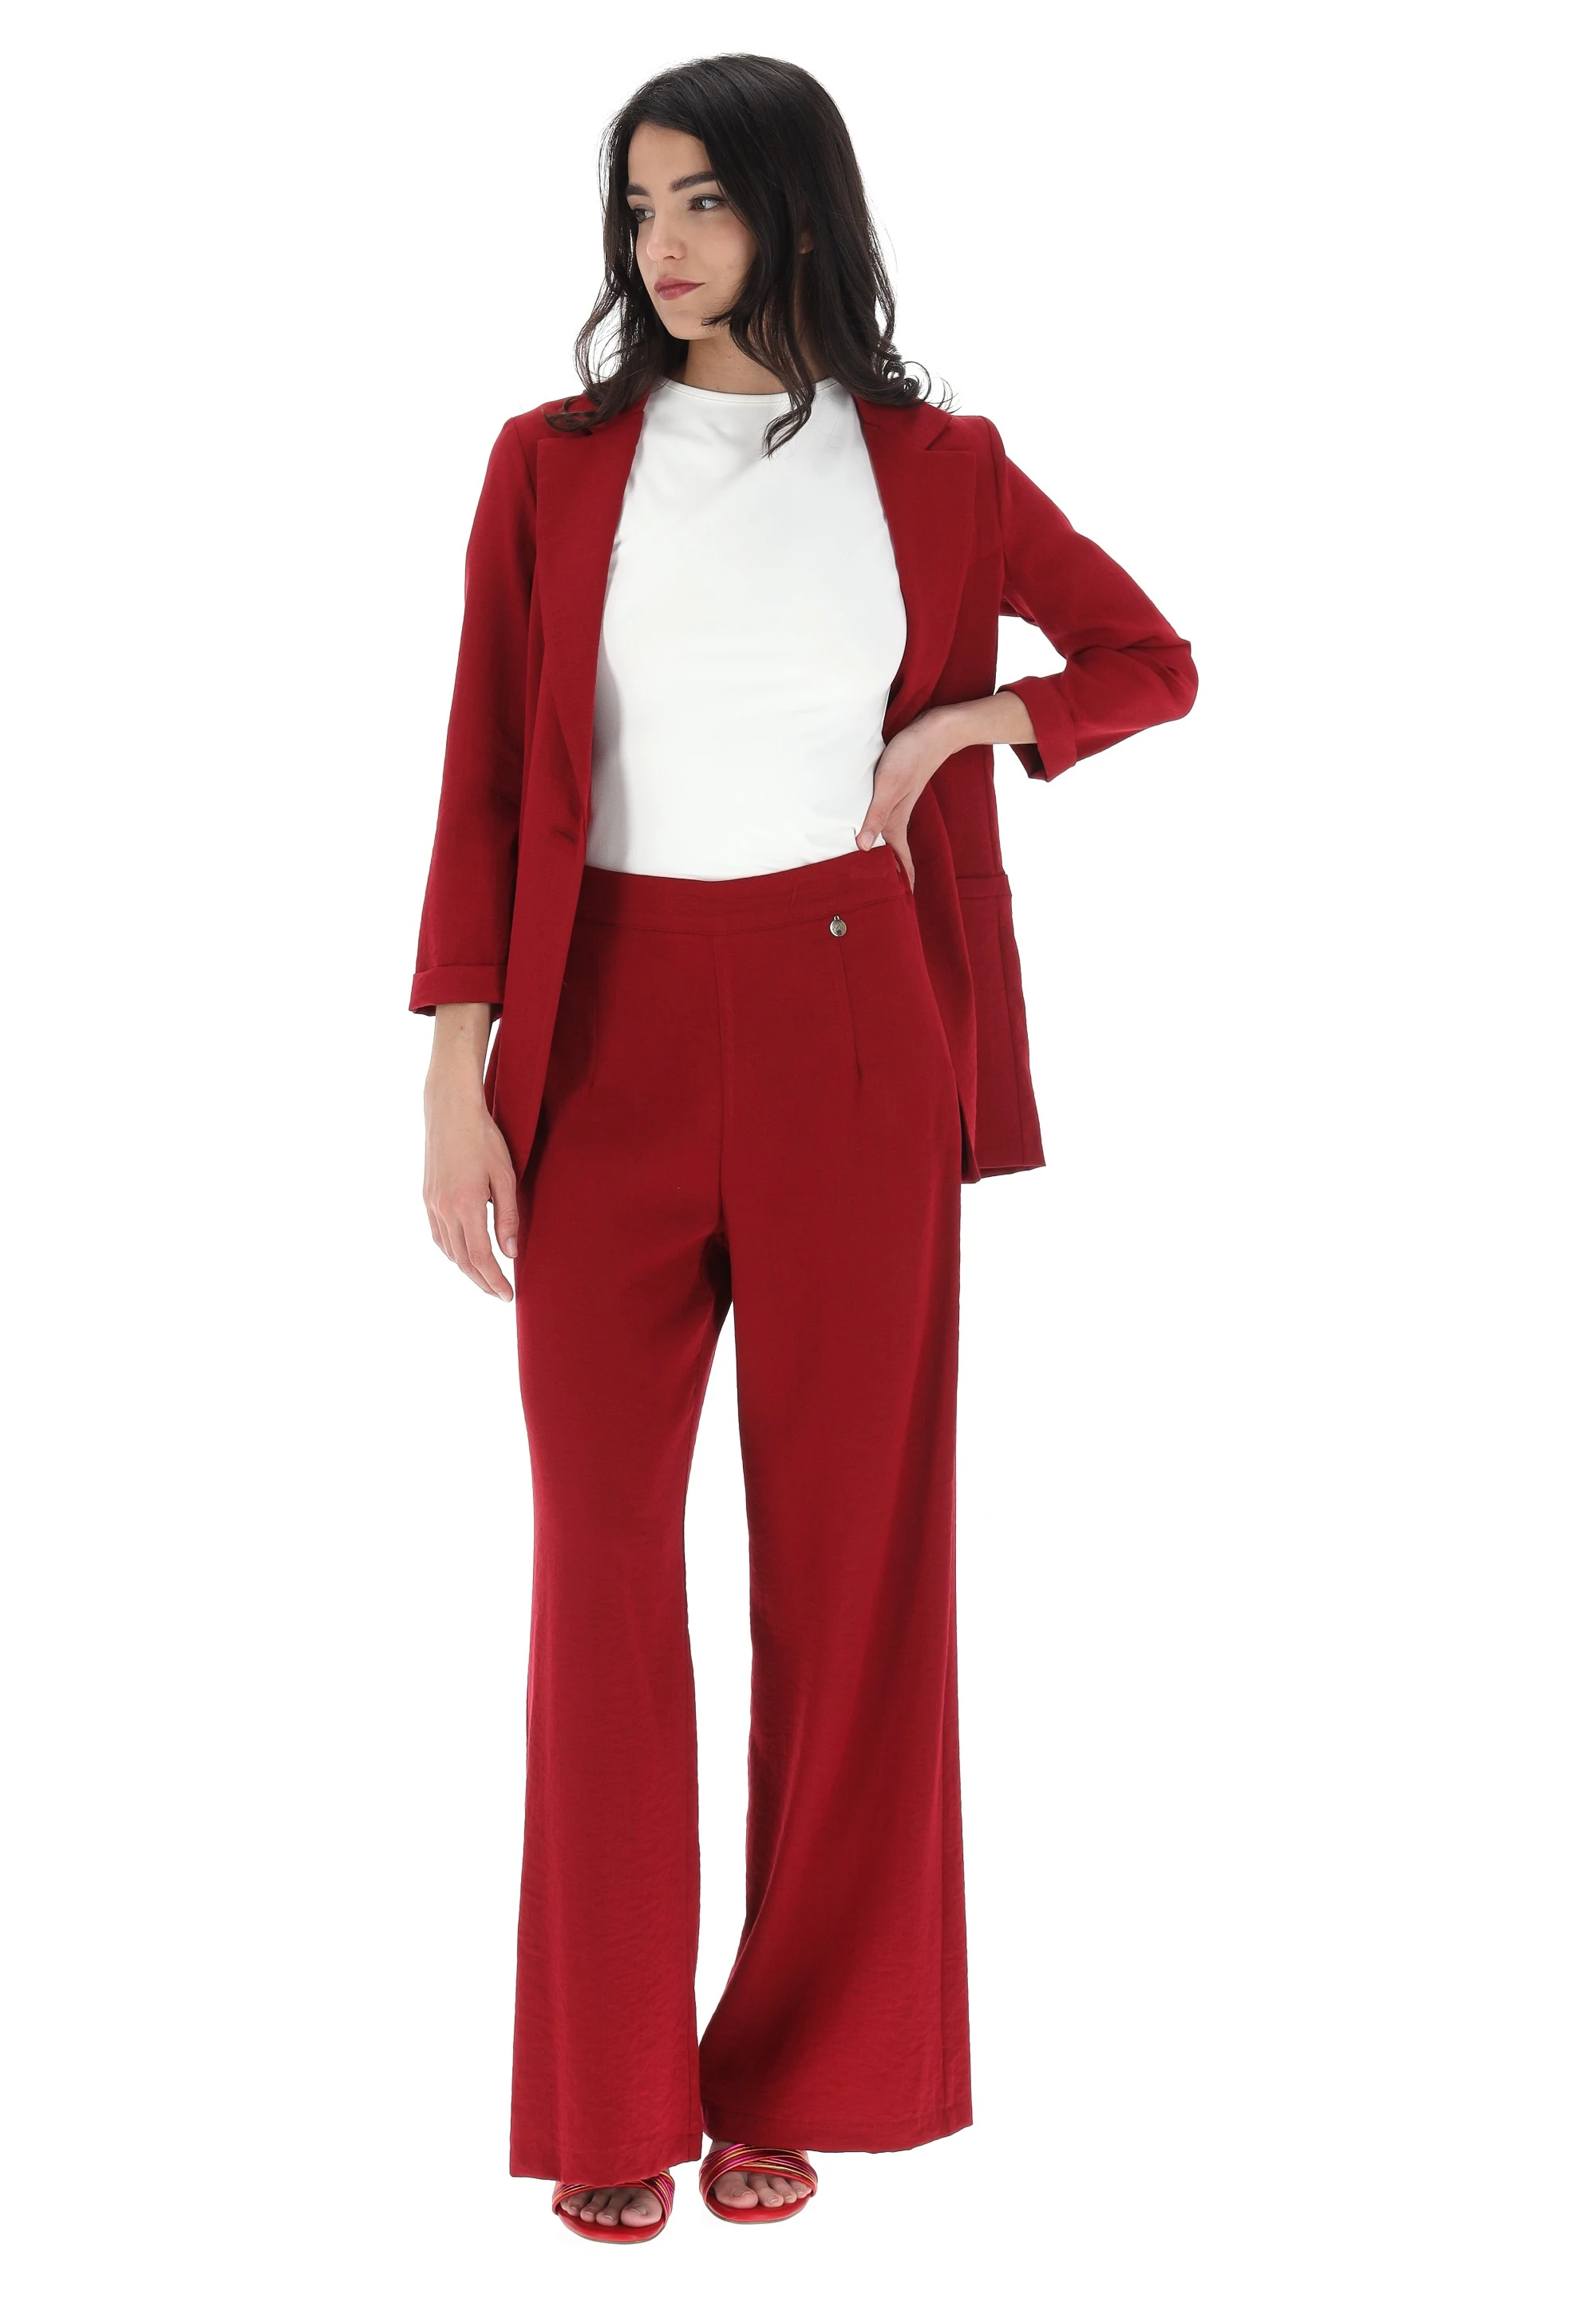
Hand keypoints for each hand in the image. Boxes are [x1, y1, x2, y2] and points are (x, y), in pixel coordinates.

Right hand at [423, 1067, 518, 1301]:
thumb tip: (511, 1253)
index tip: (508, 1295)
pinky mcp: (427, 1197)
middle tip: (499, 1294)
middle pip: (462, 1260)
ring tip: (485, 1278)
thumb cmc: (484, 1138)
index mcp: (466, 1205)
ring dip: (466, 1269)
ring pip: (448, 1250)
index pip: (481, 1257)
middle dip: (482, 1281)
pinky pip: (438, 1235)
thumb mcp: (505, 1176)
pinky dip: (452, 1251)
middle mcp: (444, 1209)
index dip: (495, 1280)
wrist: (450, 1110)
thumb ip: (508, 1217)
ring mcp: (432, 1204)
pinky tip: (464, 1253)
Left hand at [856, 703, 983, 889]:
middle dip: (889, 873)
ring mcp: (896, 804)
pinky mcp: (893, 790)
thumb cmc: (911, 755)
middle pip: (892, 852)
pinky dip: (876, 829)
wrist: (934, 730)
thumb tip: (862, 847)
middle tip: (877, 893)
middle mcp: (897, 816)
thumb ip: (876, 815)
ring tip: (871, 867)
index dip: (901, 881)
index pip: (901, 860)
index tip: (899, 903)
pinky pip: (882, 818)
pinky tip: (866, 827)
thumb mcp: (888, 785)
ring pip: (887, 836)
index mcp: (897, 822)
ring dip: (882, 852)